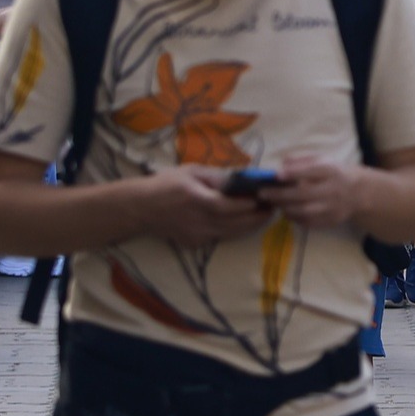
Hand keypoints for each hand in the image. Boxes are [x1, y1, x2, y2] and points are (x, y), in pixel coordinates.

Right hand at [132, 168, 270, 244]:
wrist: (140, 209)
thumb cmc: (166, 184)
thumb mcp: (191, 171)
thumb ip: (217, 176)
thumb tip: (243, 177)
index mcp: (196, 200)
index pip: (228, 207)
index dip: (249, 204)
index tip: (266, 196)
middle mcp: (197, 221)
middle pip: (234, 223)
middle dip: (257, 216)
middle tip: (274, 206)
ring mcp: (196, 235)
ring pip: (231, 233)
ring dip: (251, 225)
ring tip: (266, 214)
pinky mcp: (194, 243)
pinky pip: (221, 237)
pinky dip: (236, 230)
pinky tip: (246, 221)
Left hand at [257, 158, 369, 229]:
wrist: (359, 193)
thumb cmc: (336, 174)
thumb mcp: (324, 160)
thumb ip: (303, 160)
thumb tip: (283, 163)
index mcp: (332, 171)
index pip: (312, 171)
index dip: (293, 173)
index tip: (276, 175)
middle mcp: (333, 189)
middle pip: (304, 194)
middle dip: (280, 194)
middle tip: (262, 193)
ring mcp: (332, 207)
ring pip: (304, 210)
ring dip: (284, 207)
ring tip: (272, 202)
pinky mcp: (330, 221)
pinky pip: (307, 222)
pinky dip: (293, 217)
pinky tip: (286, 211)